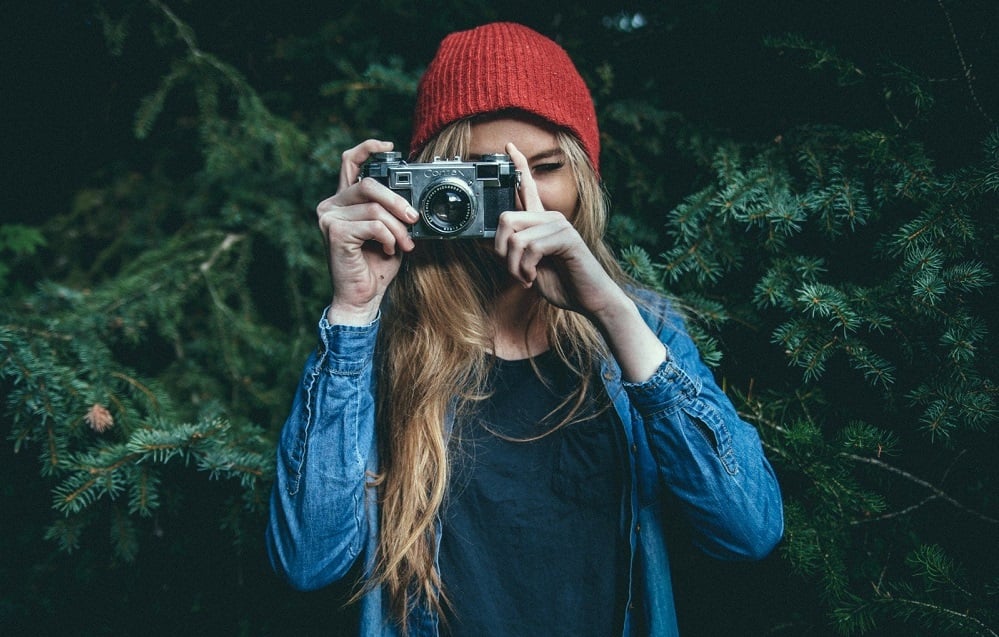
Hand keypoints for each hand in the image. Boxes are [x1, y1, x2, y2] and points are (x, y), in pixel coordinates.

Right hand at [317, 140, 418, 324]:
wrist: (362, 297)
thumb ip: (391, 211)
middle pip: (369, 184)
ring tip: (404, 244)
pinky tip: (387, 249)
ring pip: (375, 208)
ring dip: (397, 227)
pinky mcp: (334, 232)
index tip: (390, 146)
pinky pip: (373, 224)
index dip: (368, 148)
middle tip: (413, 219)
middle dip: (398, 202)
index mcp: (343, 201)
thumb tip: (412, 200)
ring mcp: (329, 218)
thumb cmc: (375, 266)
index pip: (350, 162)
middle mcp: (331, 205)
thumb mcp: (389, 231)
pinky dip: (388, 237)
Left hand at [495, 142, 666, 380]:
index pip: (527, 187)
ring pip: (514, 238)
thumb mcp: (528, 267)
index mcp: (542, 222)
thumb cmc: (563, 284)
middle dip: (500, 251)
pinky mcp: (566, 237)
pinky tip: (534, 278)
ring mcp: (559, 224)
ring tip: (526, 278)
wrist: (591, 300)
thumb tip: (488, 241)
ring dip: (513, 266)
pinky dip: (525, 268)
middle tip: (514, 272)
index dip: (518, 166)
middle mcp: (550, 217)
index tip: (508, 146)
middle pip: (505, 218)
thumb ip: (513, 252)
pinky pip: (530, 248)